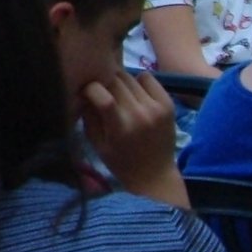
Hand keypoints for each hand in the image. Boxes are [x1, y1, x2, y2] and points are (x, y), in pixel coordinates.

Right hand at [80, 71, 184, 204]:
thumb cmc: (121, 162)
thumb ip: (89, 116)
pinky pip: (148, 78)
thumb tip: (84, 92)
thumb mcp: (97, 144)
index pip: (101, 94)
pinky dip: (138, 82)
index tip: (87, 94)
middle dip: (104, 84)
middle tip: (103, 95)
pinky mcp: (168, 104)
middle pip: (114, 80)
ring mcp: (156, 107)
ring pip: (129, 77)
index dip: (90, 89)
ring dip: (120, 83)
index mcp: (120, 128)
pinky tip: (135, 94)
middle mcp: (139, 114)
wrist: (155, 175)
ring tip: (119, 96)